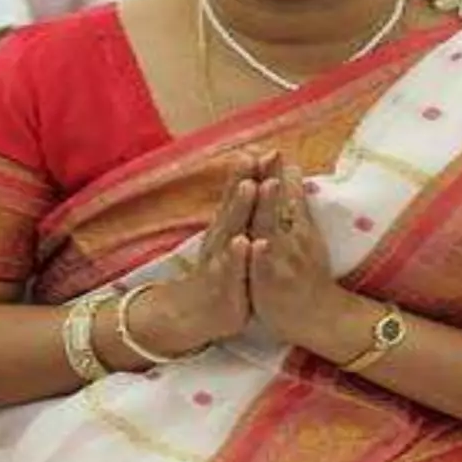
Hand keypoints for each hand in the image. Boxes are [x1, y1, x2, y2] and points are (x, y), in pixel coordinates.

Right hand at [130, 152, 261, 356]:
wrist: (195, 313)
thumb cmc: (223, 272)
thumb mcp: (231, 238)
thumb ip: (241, 211)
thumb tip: (252, 181)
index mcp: (228, 226)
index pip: (239, 194)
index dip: (251, 172)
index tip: (265, 148)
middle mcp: (222, 236)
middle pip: (235, 204)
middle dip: (245, 179)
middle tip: (256, 155)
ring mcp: (220, 259)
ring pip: (232, 229)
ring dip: (240, 207)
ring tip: (251, 186)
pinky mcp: (222, 284)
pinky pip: (230, 268)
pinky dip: (237, 255)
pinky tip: (245, 242)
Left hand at [248, 158, 348, 349]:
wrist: (319, 317)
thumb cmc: (307, 272)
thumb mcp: (304, 234)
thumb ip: (296, 205)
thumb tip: (291, 171)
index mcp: (297, 226)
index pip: (287, 194)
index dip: (278, 171)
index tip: (271, 147)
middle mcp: (292, 239)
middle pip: (281, 205)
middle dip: (275, 180)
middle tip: (270, 153)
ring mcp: (283, 261)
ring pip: (274, 231)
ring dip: (270, 208)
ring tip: (267, 185)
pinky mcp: (272, 283)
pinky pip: (265, 268)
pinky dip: (262, 255)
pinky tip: (257, 243)